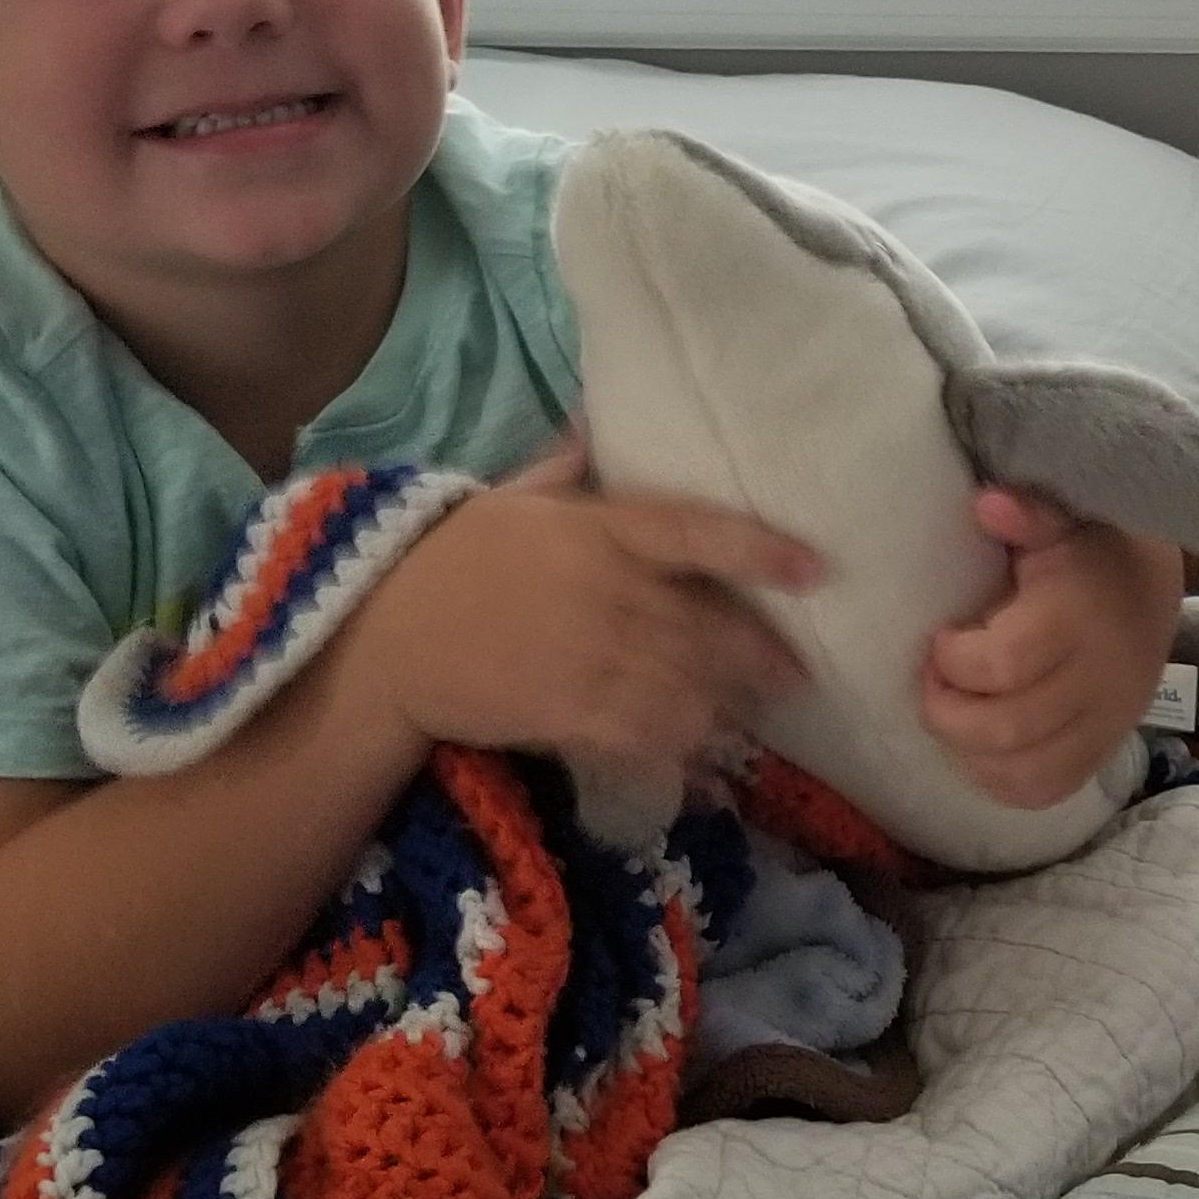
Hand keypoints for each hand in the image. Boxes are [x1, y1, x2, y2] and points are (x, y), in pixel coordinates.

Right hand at [345, 436, 818, 775]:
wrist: (383, 639)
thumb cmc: (442, 559)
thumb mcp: (503, 499)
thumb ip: (560, 470)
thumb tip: (591, 427)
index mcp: (595, 529)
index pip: (697, 533)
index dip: (762, 551)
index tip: (815, 569)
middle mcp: (607, 592)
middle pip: (709, 627)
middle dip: (761, 657)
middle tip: (796, 675)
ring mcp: (591, 657)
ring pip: (689, 689)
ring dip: (728, 710)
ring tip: (752, 721)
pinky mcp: (569, 714)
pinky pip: (648, 738)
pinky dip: (685, 757)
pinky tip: (709, 772)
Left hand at [920, 488, 1182, 808]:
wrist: (1153, 588)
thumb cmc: (1091, 548)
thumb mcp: (1066, 516)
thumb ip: (1030, 512)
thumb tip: (988, 505)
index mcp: (1080, 618)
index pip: (1005, 664)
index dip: (956, 662)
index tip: (940, 638)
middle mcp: (1098, 680)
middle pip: (1007, 729)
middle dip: (949, 713)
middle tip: (934, 683)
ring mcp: (1105, 724)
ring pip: (1024, 772)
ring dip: (968, 753)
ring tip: (955, 712)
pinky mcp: (1104, 751)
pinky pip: (1047, 792)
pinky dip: (1001, 781)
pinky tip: (981, 748)